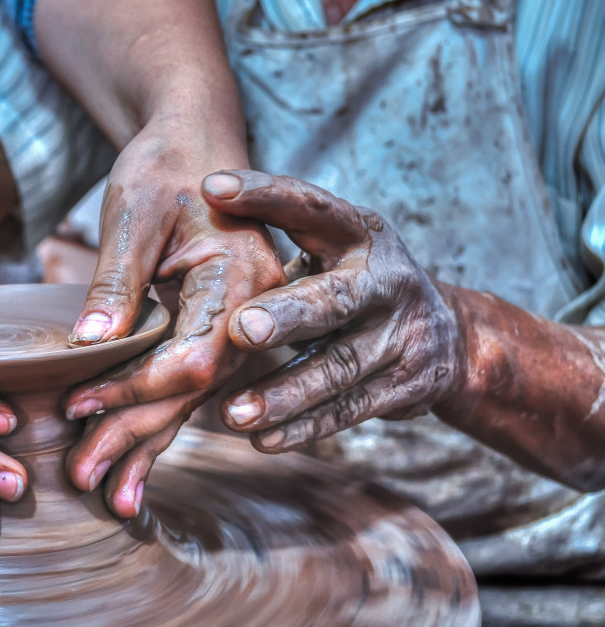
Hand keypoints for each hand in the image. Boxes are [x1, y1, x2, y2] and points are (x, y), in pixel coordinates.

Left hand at [61, 123, 284, 516]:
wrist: (196, 143)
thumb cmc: (165, 166)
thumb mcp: (135, 211)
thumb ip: (118, 277)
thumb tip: (91, 343)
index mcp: (243, 276)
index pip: (192, 355)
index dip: (134, 387)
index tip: (76, 404)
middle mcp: (253, 311)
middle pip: (194, 391)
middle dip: (135, 434)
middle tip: (83, 477)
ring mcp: (240, 327)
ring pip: (193, 399)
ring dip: (146, 444)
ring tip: (107, 494)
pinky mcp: (217, 333)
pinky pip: (190, 387)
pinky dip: (159, 423)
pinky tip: (135, 465)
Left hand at [202, 170, 464, 451]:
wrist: (451, 337)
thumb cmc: (351, 285)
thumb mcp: (327, 252)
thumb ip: (271, 250)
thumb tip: (176, 244)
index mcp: (360, 233)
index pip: (311, 206)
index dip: (264, 196)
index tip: (210, 187)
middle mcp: (386, 279)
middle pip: (333, 299)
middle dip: (288, 315)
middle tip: (242, 329)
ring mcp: (404, 334)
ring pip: (338, 367)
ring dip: (283, 393)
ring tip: (232, 412)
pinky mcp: (410, 383)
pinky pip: (350, 408)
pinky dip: (304, 426)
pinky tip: (262, 438)